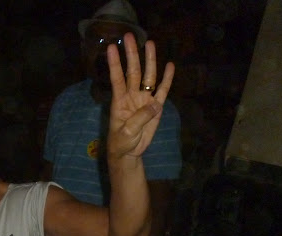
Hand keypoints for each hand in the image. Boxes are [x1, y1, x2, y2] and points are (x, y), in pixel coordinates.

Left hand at [106, 33, 174, 159]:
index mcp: (120, 101)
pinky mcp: (156, 107)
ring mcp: (144, 100)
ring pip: (148, 76)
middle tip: (130, 36)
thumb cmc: (122, 142)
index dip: (115, 63)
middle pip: (133, 71)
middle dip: (132, 54)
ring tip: (150, 43)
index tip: (112, 47)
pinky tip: (169, 65)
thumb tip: (156, 104)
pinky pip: (163, 90)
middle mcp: (132, 96)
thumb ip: (140, 118)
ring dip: (149, 60)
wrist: (129, 153)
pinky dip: (167, 79)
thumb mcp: (127, 132)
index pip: (117, 78)